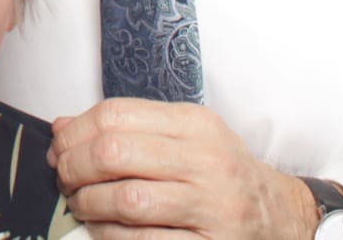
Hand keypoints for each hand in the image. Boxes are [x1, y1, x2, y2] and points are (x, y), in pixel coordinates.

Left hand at [48, 98, 320, 238]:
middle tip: (65, 177)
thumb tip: (62, 128)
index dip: (75, 131)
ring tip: (79, 204)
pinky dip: (110, 235)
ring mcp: (212, 208)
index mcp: (197, 125)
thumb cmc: (221, 176)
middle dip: (75, 166)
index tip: (60, 147)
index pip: (116, 114)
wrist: (282, 219)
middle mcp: (208, 162)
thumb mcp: (186, 138)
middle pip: (115, 152)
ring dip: (88, 203)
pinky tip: (102, 229)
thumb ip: (128, 129)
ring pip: (127, 200)